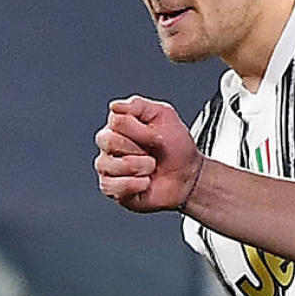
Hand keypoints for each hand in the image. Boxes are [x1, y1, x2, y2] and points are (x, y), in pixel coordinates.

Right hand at [94, 97, 201, 211]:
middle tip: (153, 152)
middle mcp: (108, 146)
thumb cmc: (175, 145)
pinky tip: (145, 182)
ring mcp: (108, 168)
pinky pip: (111, 186)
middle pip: (109, 141)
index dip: (139, 130)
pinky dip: (133, 184)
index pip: (115, 121)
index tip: (155, 135)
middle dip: (137, 148)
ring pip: (107, 164)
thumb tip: (114, 106)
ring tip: (151, 167)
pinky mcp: (111, 189)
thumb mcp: (164, 116)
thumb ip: (138, 106)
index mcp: (118, 125)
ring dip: (138, 166)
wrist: (187, 174)